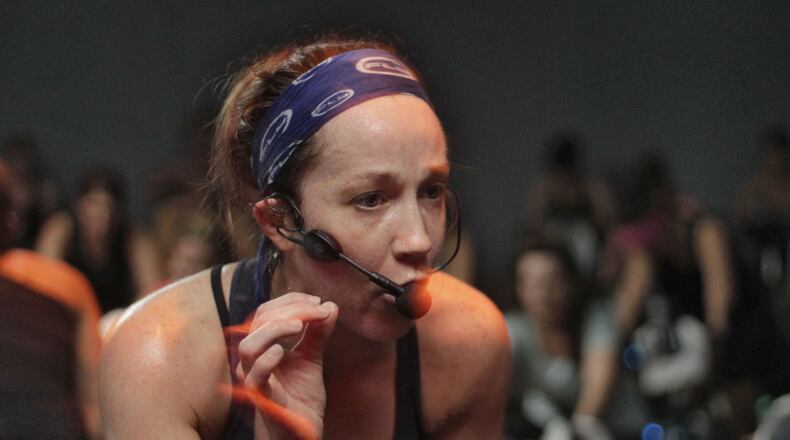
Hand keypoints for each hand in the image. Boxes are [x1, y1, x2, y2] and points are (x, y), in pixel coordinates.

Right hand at [236, 292, 338, 439]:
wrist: (301, 431)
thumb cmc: (300, 396)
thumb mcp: (312, 358)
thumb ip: (318, 333)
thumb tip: (330, 306)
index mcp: (262, 346)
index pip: (266, 312)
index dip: (291, 301)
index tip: (317, 302)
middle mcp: (253, 359)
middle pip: (258, 321)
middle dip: (290, 309)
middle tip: (317, 311)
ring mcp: (254, 378)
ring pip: (249, 346)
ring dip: (275, 329)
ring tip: (299, 326)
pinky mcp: (262, 398)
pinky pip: (255, 377)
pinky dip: (268, 359)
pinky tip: (284, 352)